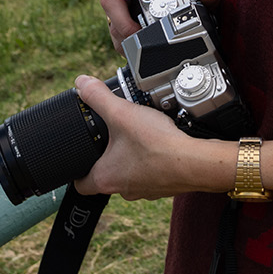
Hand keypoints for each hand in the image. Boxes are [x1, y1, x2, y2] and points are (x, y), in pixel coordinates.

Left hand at [70, 75, 227, 200]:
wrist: (196, 162)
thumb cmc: (157, 145)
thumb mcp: (121, 113)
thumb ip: (99, 97)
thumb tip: (81, 84)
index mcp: (105, 178)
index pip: (80, 184)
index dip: (76, 170)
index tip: (78, 156)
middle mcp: (123, 190)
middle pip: (107, 175)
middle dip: (108, 156)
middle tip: (111, 136)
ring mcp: (145, 190)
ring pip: (130, 174)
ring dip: (131, 156)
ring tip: (137, 134)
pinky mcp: (164, 185)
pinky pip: (152, 172)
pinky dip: (153, 159)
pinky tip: (159, 142)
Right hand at [100, 0, 220, 51]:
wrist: (192, 20)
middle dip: (120, 17)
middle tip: (136, 31)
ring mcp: (125, 9)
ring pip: (112, 21)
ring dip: (125, 36)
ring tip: (143, 44)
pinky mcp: (123, 29)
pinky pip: (117, 39)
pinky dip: (128, 48)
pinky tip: (142, 51)